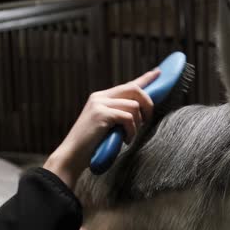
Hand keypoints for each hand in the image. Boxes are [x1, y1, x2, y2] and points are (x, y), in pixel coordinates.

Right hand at [43, 69, 159, 188]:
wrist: (72, 156)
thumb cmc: (93, 145)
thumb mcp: (109, 126)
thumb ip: (121, 115)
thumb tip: (142, 111)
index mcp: (101, 98)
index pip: (128, 84)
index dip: (145, 79)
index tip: (158, 73)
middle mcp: (100, 97)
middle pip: (134, 89)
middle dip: (147, 104)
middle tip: (147, 120)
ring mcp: (99, 104)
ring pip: (133, 106)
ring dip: (137, 124)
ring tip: (129, 136)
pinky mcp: (101, 114)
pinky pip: (128, 118)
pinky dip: (131, 131)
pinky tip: (125, 140)